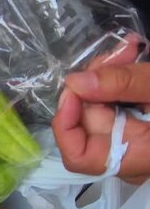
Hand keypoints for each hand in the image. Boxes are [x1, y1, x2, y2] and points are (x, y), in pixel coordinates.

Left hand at [52, 42, 149, 183]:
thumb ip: (123, 84)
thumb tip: (75, 82)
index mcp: (136, 159)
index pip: (77, 156)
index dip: (66, 123)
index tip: (74, 88)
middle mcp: (129, 156)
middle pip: (87, 122)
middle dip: (93, 82)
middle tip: (118, 52)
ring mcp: (135, 141)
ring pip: (102, 108)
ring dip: (110, 75)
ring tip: (129, 48)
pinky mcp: (141, 126)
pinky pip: (119, 105)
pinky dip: (121, 81)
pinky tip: (131, 56)